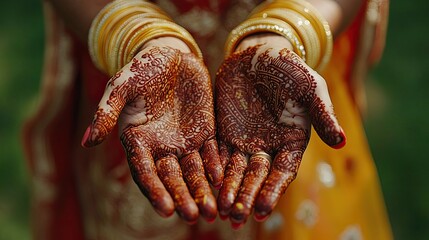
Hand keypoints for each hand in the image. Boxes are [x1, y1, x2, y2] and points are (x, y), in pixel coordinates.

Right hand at [81, 44, 222, 223]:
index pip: (146, 172)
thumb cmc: (141, 69)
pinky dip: (216, 164)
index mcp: (138, 142)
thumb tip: (87, 142)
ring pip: (194, 171)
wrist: (170, 55)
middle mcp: (162, 147)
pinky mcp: (205, 130)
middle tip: (194, 217)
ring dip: (203, 190)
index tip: (166, 210)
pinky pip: (212, 151)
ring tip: (214, 211)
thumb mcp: (121, 86)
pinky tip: (222, 177)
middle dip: (183, 198)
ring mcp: (185, 141)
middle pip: (172, 178)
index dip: (155, 191)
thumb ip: (107, 112)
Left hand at [215, 40, 345, 227]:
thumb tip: (341, 141)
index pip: (282, 173)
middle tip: (235, 218)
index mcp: (291, 143)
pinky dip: (213, 169)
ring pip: (234, 171)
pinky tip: (205, 184)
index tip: (261, 210)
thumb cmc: (290, 69)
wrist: (260, 53)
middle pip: (256, 178)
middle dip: (246, 198)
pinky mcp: (224, 132)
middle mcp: (268, 147)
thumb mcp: (311, 88)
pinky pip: (217, 153)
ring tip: (219, 210)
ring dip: (227, 190)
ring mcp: (244, 141)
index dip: (272, 191)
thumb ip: (323, 114)